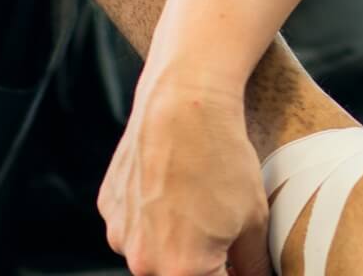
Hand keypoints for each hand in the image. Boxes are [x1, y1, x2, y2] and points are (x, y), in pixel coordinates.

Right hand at [99, 76, 270, 275]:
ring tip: (199, 206)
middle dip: (203, 265)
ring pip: (153, 255)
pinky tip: (174, 190)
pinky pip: (133, 228)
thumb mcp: (254, 218)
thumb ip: (252, 264)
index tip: (239, 265)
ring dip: (175, 245)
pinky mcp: (109, 209)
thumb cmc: (222, 159)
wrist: (183, 103)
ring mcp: (121, 235)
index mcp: (182, 271)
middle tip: (223, 236)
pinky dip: (153, 221)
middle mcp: (143, 261)